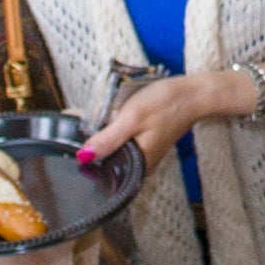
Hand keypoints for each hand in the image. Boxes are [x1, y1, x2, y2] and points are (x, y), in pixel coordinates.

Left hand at [76, 67, 244, 163]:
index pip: (103, 170)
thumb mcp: (132, 118)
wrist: (195, 94)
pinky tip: (107, 119)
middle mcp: (142, 166)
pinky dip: (113, 132)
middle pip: (107, 161)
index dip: (85, 157)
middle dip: (91, 145)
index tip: (69, 141)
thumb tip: (83, 156)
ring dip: (102, 136)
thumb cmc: (166, 104)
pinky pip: (123, 142)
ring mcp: (145, 154)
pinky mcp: (146, 143)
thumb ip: (108, 139)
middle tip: (76, 123)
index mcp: (139, 166)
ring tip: (89, 118)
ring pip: (115, 150)